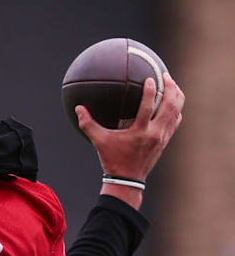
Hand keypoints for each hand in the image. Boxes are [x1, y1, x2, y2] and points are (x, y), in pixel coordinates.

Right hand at [75, 73, 183, 205]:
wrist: (128, 180)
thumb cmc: (112, 159)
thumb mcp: (98, 141)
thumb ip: (87, 123)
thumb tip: (77, 108)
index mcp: (140, 131)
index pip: (148, 107)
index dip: (151, 91)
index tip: (151, 78)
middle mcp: (154, 133)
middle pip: (170, 107)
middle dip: (171, 89)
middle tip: (166, 76)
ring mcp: (162, 137)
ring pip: (176, 113)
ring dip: (177, 97)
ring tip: (173, 85)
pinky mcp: (165, 141)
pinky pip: (175, 122)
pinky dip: (176, 110)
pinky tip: (173, 104)